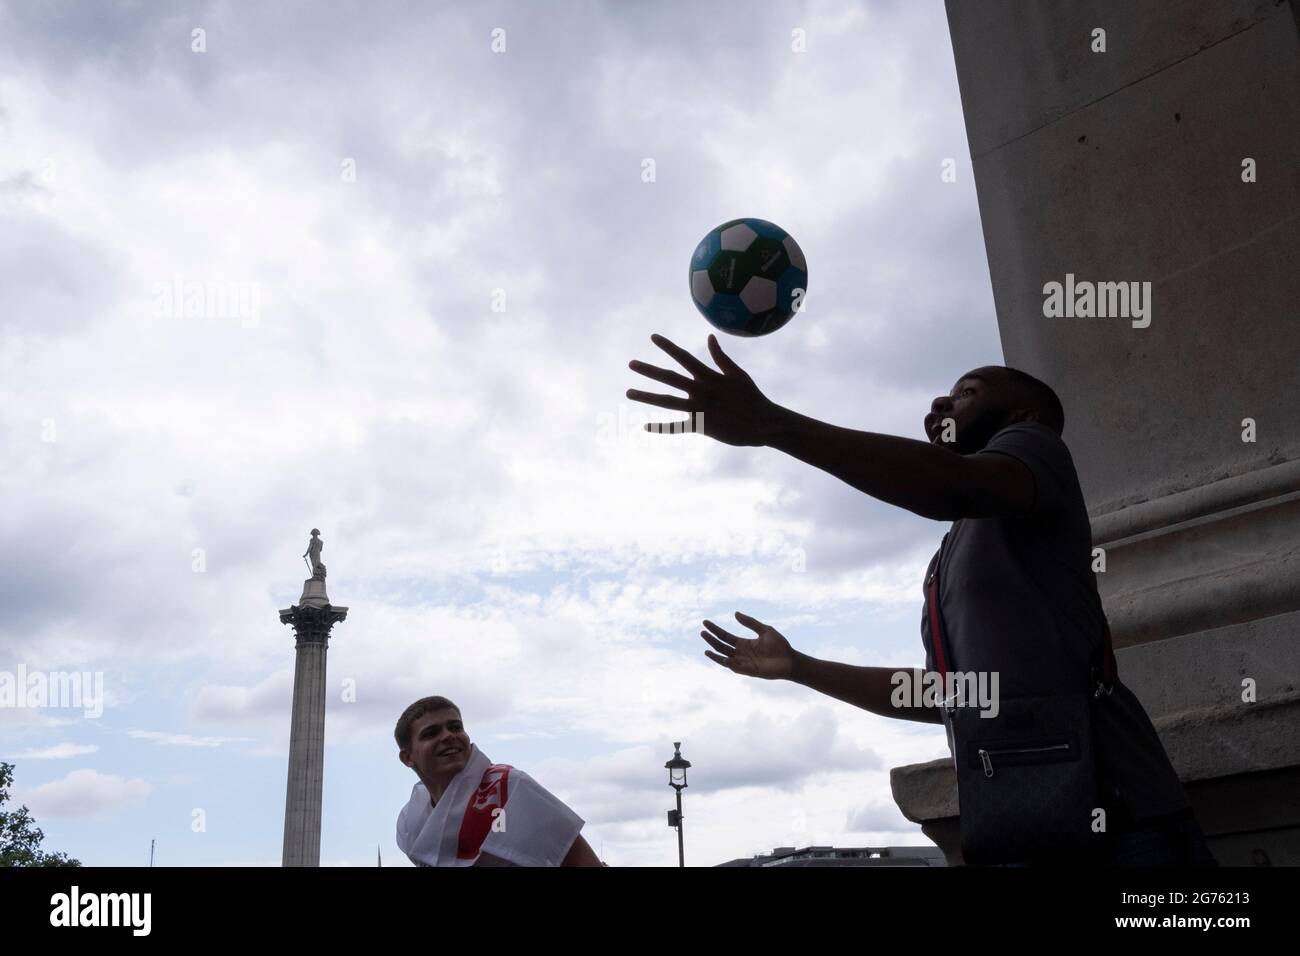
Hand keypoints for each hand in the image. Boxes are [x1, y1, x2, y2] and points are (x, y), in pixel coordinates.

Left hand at [627, 333, 780, 445]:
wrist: (764, 423)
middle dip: (649, 370)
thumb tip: (710, 337)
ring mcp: (700, 409)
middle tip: (631, 364)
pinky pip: (678, 427)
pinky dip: (662, 428)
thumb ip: (721, 357)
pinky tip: (645, 427)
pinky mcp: (702, 426)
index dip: (668, 346)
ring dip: (647, 396)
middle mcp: (701, 391)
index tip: (653, 337)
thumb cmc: (753, 397)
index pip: (684, 357)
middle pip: (670, 378)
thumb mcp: (738, 374)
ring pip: (668, 402)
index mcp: (709, 376)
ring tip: (629, 393)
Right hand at [700, 612, 794, 679]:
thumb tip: (735, 613)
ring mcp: (744, 663)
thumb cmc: (780, 645)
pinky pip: (736, 668)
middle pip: (722, 646)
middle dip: (711, 639)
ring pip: (725, 658)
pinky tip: (725, 658)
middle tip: (702, 632)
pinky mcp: (750, 671)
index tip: (705, 622)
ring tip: (706, 650)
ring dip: (715, 655)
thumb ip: (750, 623)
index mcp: (743, 643)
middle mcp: (741, 653)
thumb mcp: (764, 630)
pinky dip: (730, 664)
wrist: (791, 660)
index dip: (715, 629)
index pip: (724, 636)